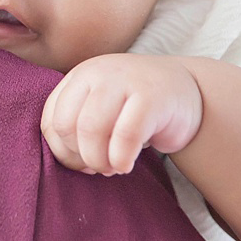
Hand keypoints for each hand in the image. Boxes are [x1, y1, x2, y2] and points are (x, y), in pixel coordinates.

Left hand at [40, 54, 203, 175]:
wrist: (189, 90)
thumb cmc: (136, 108)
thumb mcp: (101, 111)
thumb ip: (77, 127)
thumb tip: (67, 161)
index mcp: (78, 77)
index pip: (51, 120)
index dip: (61, 151)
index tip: (81, 164)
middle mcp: (96, 73)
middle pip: (67, 125)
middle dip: (79, 157)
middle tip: (100, 167)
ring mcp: (123, 80)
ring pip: (90, 129)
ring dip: (98, 160)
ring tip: (113, 167)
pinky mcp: (151, 96)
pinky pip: (125, 135)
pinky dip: (121, 159)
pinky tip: (126, 165)